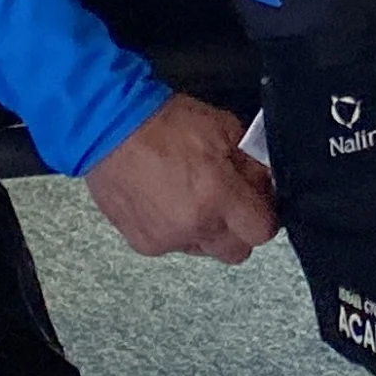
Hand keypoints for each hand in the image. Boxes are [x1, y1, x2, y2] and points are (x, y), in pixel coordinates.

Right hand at [86, 92, 275, 262]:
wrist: (110, 130)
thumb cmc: (167, 124)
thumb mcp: (225, 128)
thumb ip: (251, 163)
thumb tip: (264, 184)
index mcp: (218, 196)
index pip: (262, 232)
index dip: (265, 216)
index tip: (259, 203)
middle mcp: (194, 225)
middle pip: (236, 252)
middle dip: (240, 230)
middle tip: (231, 203)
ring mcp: (166, 239)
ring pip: (205, 250)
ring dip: (208, 231)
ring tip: (194, 198)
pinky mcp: (143, 244)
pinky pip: (175, 246)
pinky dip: (178, 231)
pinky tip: (168, 202)